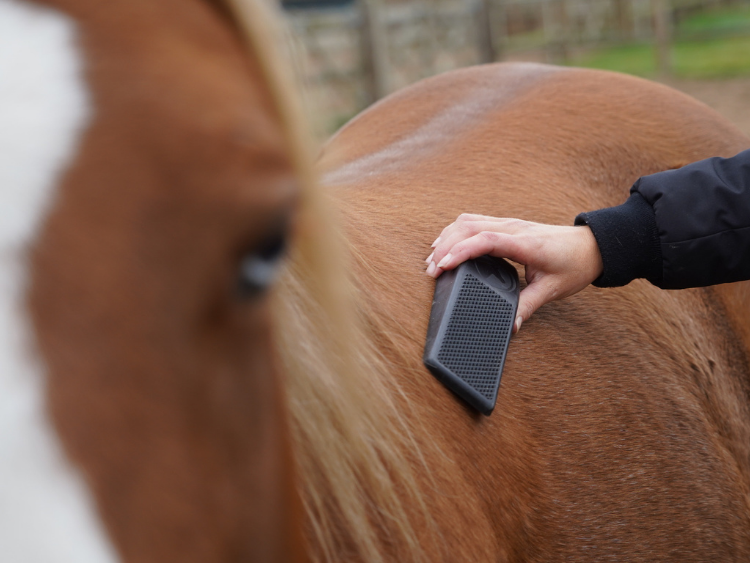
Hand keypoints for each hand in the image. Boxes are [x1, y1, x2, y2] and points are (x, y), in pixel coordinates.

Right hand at [425, 214, 602, 332]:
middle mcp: (514, 229)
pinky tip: (448, 245)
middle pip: (469, 227)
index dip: (460, 252)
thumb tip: (510, 326)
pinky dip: (457, 232)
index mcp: (525, 244)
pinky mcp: (507, 225)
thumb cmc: (575, 264)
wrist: (593, 246)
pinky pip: (475, 222)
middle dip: (446, 246)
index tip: (442, 266)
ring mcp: (509, 224)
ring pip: (469, 221)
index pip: (485, 241)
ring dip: (448, 237)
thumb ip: (527, 307)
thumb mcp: (552, 290)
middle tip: (431, 269)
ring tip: (433, 258)